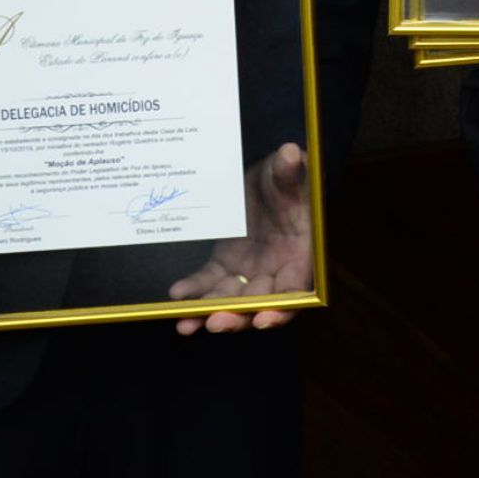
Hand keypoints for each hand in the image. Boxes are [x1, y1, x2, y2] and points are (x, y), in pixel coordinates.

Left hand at [170, 144, 310, 332]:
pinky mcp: (224, 264)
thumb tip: (291, 153)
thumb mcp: (287, 170)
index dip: (282, 308)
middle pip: (259, 304)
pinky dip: (195, 290)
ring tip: (187, 324)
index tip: (263, 319)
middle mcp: (275, 269)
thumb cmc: (284, 177)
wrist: (263, 179)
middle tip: (215, 323)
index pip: (295, 288)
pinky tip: (178, 294)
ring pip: (231, 300)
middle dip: (237, 317)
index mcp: (299, 252)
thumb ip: (289, 169)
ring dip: (210, 314)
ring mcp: (248, 270)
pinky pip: (208, 282)